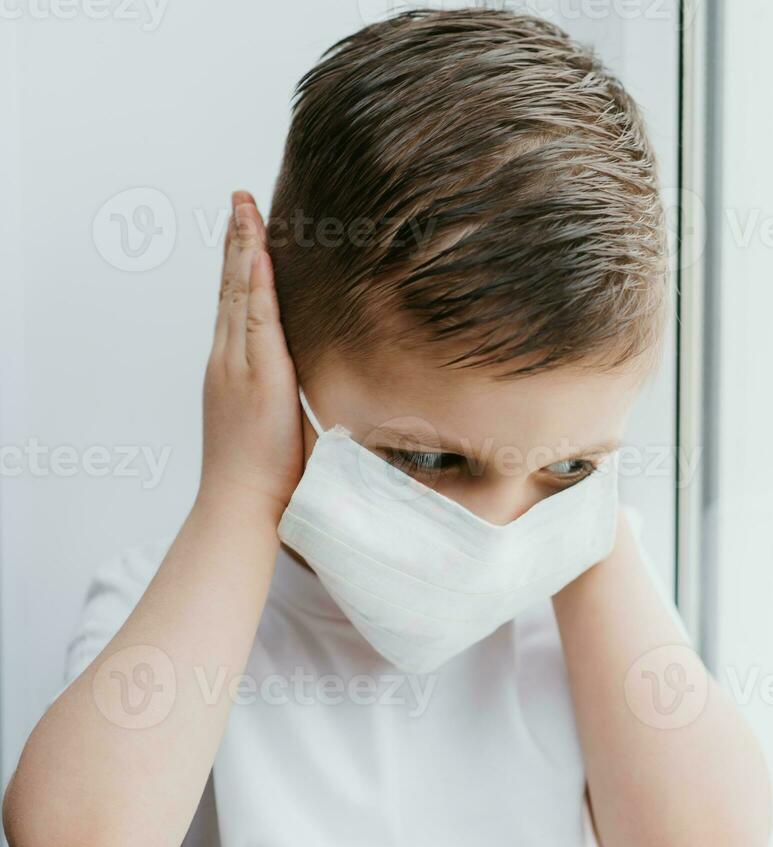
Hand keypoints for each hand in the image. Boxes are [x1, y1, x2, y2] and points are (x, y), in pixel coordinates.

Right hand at [198, 191, 302, 519]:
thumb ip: (293, 396)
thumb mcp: (279, 423)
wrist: (242, 504)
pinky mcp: (257, 376)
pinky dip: (258, 286)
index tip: (246, 228)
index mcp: (233, 368)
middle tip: (240, 199)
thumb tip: (325, 386)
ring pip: (240, 294)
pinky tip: (261, 254)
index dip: (239, 263)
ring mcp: (239, 365)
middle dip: (236, 239)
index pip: (236, 303)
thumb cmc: (266, 476)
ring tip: (246, 207)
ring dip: (243, 247)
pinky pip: (257, 321)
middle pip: (231, 287)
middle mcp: (229, 359)